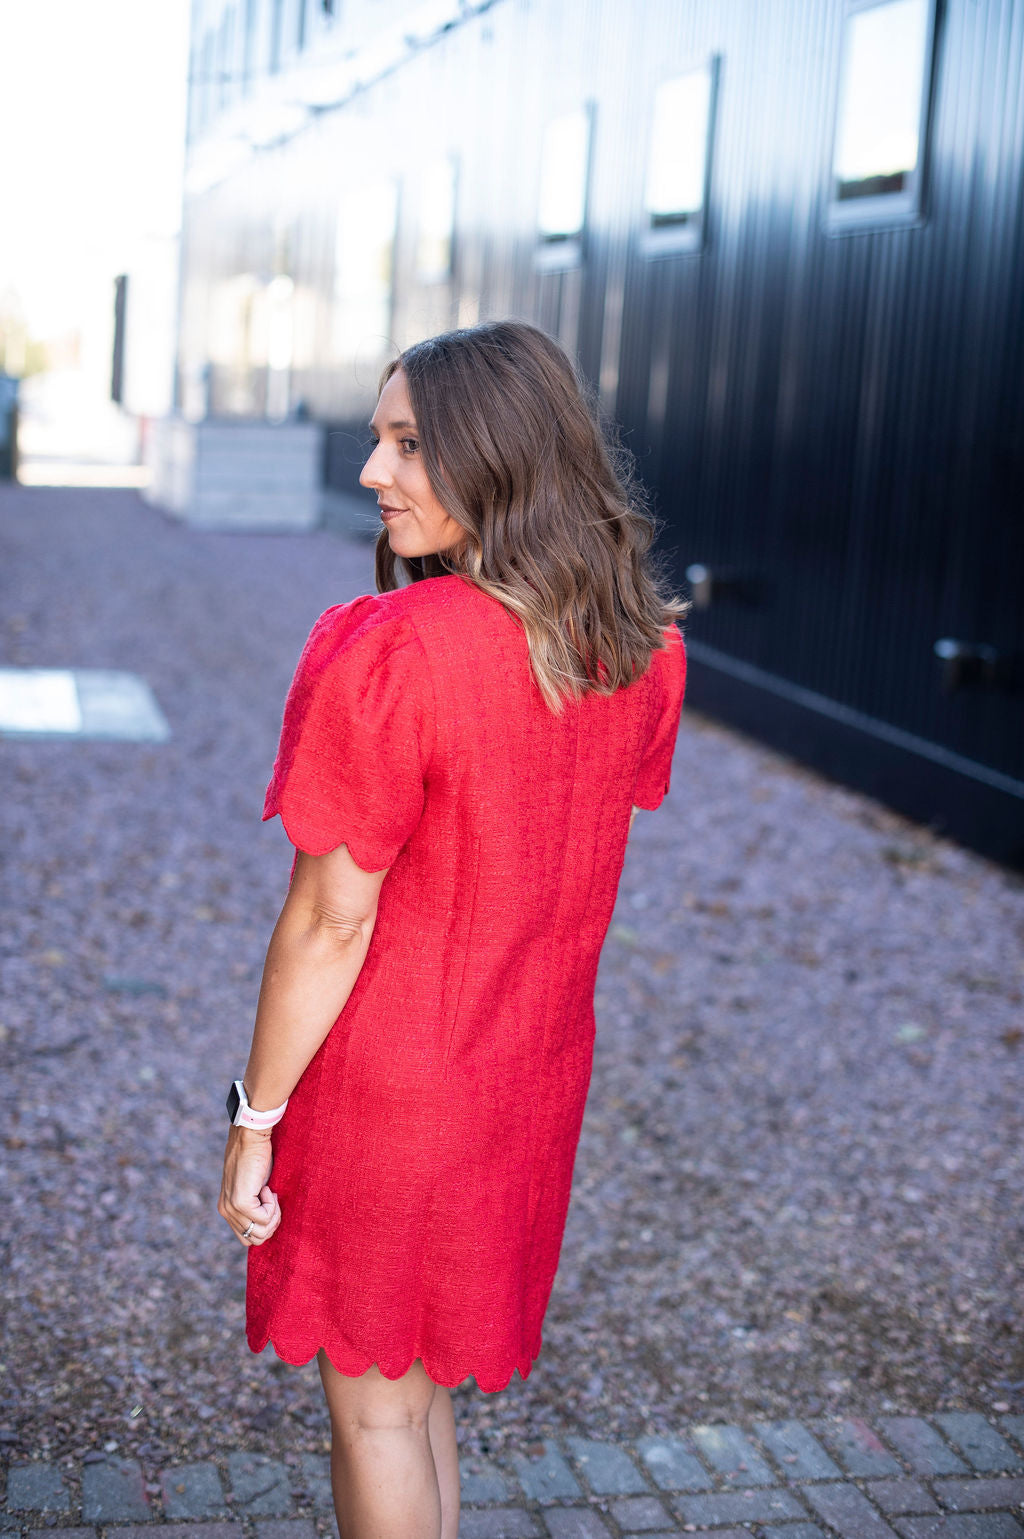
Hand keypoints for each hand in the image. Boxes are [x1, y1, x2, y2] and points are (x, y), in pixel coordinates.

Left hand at [218, 1125, 281, 1245]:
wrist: (250, 1137)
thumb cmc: (256, 1156)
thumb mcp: (253, 1185)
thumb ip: (253, 1204)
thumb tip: (267, 1222)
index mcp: (227, 1209)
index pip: (246, 1237)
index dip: (265, 1224)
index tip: (270, 1202)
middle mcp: (226, 1211)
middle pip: (254, 1239)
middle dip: (271, 1224)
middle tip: (273, 1200)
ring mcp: (232, 1208)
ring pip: (261, 1232)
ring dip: (273, 1215)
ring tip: (270, 1193)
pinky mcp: (241, 1202)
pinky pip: (264, 1218)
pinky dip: (272, 1205)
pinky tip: (267, 1187)